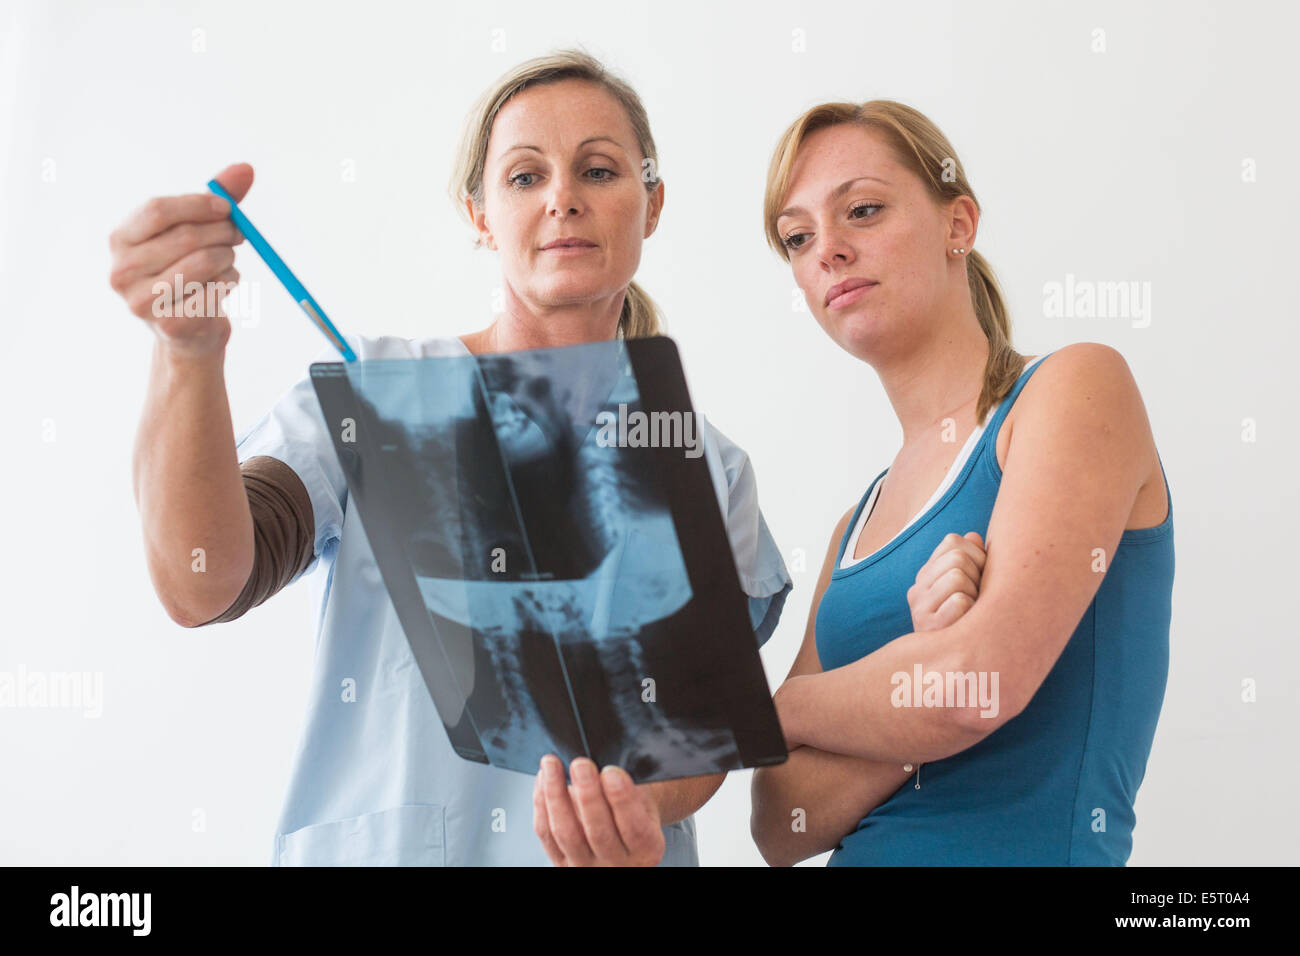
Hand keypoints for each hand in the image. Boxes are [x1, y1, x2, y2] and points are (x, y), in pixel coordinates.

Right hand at [109, 162, 252, 358]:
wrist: (187, 331)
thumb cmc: (188, 269)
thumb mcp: (195, 231)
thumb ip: (217, 199)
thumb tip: (246, 168)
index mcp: (121, 240)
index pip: (158, 210)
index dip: (199, 205)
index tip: (227, 208)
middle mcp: (122, 270)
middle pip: (185, 237)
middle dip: (222, 232)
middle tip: (238, 235)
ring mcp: (141, 302)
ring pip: (204, 263)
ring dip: (228, 258)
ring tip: (228, 260)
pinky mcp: (168, 325)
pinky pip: (215, 292)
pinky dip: (229, 283)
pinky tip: (223, 285)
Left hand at [532, 755, 664, 866]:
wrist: (623, 828)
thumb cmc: (634, 808)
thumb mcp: (644, 798)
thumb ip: (628, 789)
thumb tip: (602, 772)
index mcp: (647, 848)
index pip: (635, 828)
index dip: (622, 800)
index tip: (611, 772)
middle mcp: (618, 864)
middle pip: (598, 832)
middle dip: (588, 794)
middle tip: (581, 764)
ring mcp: (587, 866)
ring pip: (566, 833)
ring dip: (556, 795)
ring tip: (553, 765)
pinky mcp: (562, 862)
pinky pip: (546, 834)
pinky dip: (542, 803)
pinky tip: (544, 780)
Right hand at [907, 531, 986, 631]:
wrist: (958, 671)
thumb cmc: (973, 626)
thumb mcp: (971, 588)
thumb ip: (971, 558)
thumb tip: (973, 536)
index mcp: (926, 577)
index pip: (953, 541)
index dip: (977, 554)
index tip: (981, 576)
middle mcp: (917, 590)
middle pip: (957, 558)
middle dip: (978, 575)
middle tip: (980, 599)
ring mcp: (919, 609)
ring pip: (958, 576)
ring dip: (976, 594)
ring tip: (974, 614)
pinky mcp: (929, 627)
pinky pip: (960, 600)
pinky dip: (972, 611)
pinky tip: (970, 626)